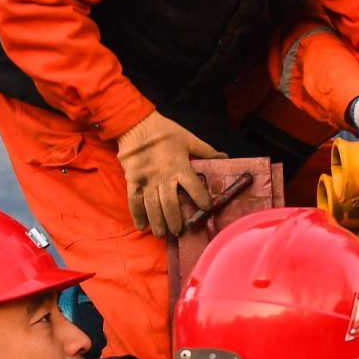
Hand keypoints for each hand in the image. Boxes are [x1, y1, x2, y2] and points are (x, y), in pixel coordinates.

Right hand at [115, 111, 219, 237]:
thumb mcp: (189, 139)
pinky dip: (138, 214)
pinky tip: (142, 226)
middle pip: (171, 203)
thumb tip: (225, 157)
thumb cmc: (165, 131)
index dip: (201, 198)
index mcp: (180, 166)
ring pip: (153, 206)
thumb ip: (206, 151)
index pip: (194, 187)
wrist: (137, 124)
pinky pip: (134, 200)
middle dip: (176, 219)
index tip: (207, 208)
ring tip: (163, 234)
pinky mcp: (133, 180)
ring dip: (158, 221)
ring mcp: (147, 180)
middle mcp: (164, 177)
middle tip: (180, 231)